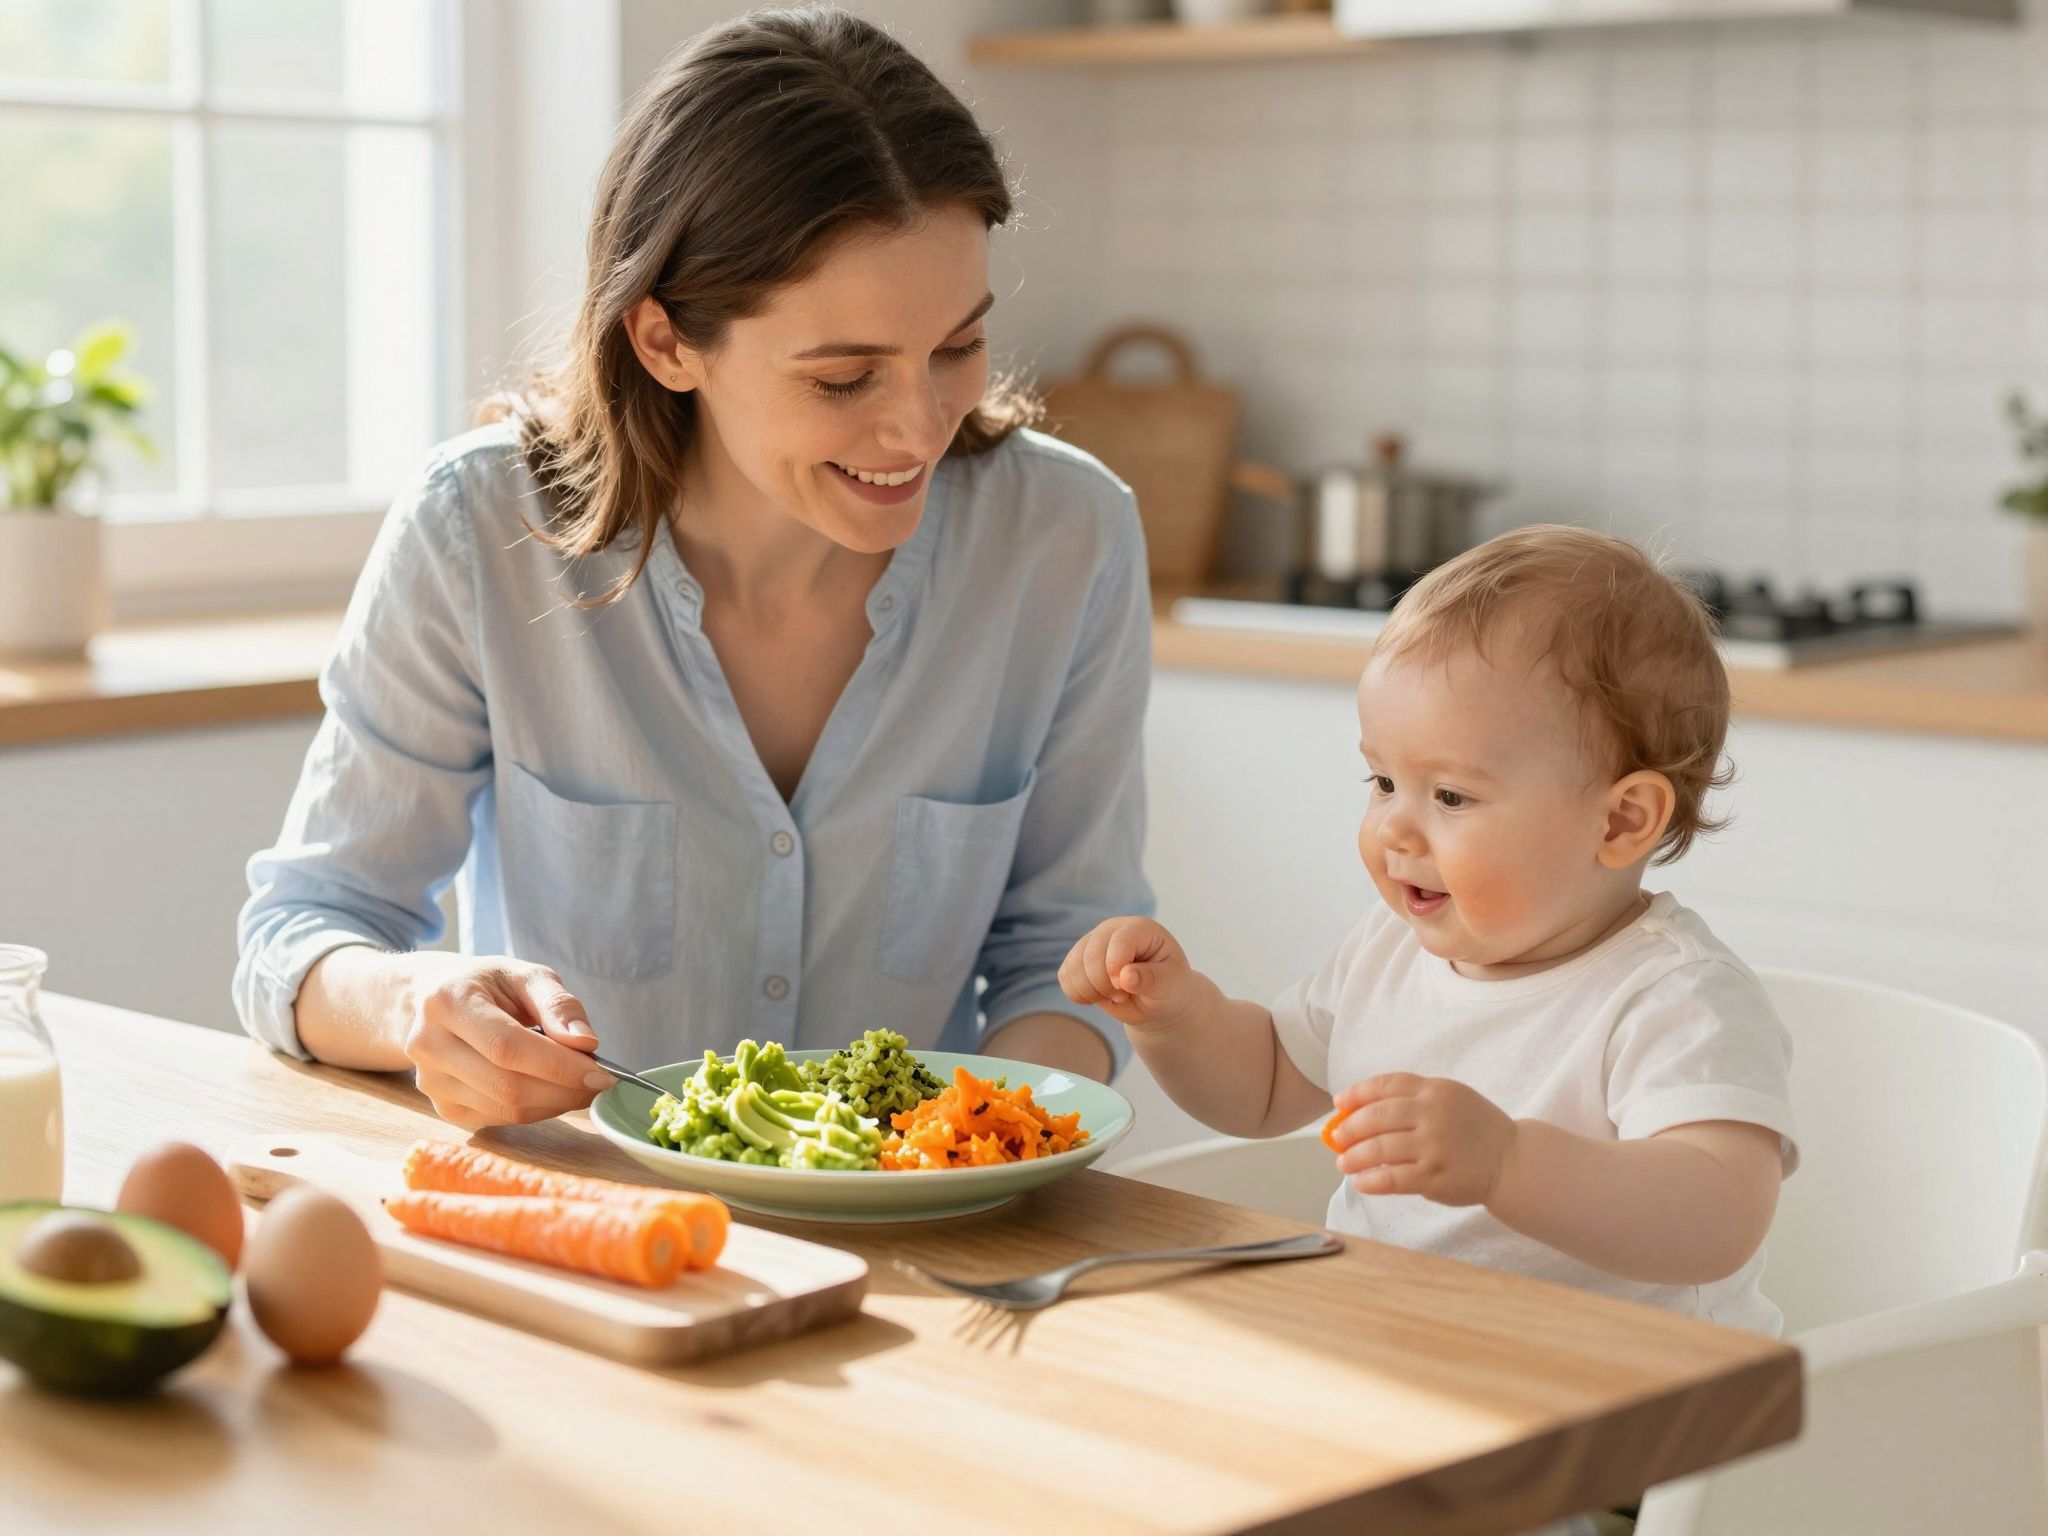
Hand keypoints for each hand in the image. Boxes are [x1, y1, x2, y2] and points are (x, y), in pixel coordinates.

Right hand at [396, 954, 610, 1128]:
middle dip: (563, 1091)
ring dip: (554, 1104)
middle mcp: (429, 1044)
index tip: (601, 1075)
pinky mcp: (441, 1107)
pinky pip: (498, 1119)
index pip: (507, 1047)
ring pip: (504, 1109)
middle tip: (599, 1085)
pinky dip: (535, 1111)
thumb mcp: (525, 975)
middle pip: (506, 1086)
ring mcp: (431, 1081)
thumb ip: (558, 1004)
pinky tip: (550, 1092)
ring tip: (578, 1085)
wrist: (432, 1001)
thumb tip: (585, 1043)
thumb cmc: (488, 985)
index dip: (558, 1066)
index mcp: (448, 1001)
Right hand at [1058, 917, 1201, 1027]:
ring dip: (1090, 991)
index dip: (1116, 967)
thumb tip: (1125, 977)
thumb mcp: (1170, 985)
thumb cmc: (1169, 988)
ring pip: (1074, 966)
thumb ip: (1151, 979)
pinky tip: (1098, 997)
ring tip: (1112, 997)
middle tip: (1123, 996)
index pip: (1120, 940)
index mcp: (1141, 929)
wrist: (1156, 1000)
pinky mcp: (1078, 959)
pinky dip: (1078, 994)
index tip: (1124, 988)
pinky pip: (1065, 976)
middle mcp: (1113, 929)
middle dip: (1104, 985)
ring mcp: (1092, 942)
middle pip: (1092, 955)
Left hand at [1326, 1073, 1517, 1206]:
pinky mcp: (1435, 1176)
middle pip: (1377, 1116)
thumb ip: (1414, 1098)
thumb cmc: (1476, 1128)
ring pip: (1380, 1148)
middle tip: (1337, 1138)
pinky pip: (1393, 1178)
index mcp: (1435, 1090)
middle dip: (1350, 1127)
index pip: (1386, 1085)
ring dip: (1354, 1156)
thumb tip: (1362, 1108)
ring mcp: (1434, 1146)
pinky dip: (1372, 1181)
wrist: (1512, 1160)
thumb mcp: (1451, 1097)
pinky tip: (1361, 1182)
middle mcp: (1433, 1114)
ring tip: (1343, 1162)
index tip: (1340, 1103)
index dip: (1358, 1093)